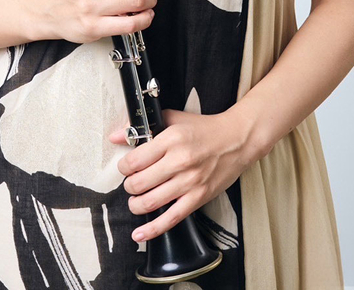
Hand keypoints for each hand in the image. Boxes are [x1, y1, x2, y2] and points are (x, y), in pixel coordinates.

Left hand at [108, 107, 260, 243]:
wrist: (236, 140)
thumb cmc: (204, 129)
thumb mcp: (173, 119)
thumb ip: (143, 126)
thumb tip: (116, 135)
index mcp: (171, 139)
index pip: (134, 160)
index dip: (123, 167)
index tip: (125, 167)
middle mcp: (179, 161)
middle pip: (139, 183)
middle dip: (129, 186)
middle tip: (131, 183)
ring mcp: (189, 182)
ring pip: (150, 202)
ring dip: (135, 205)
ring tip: (135, 200)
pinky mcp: (198, 198)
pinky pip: (171, 218)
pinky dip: (152, 229)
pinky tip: (140, 234)